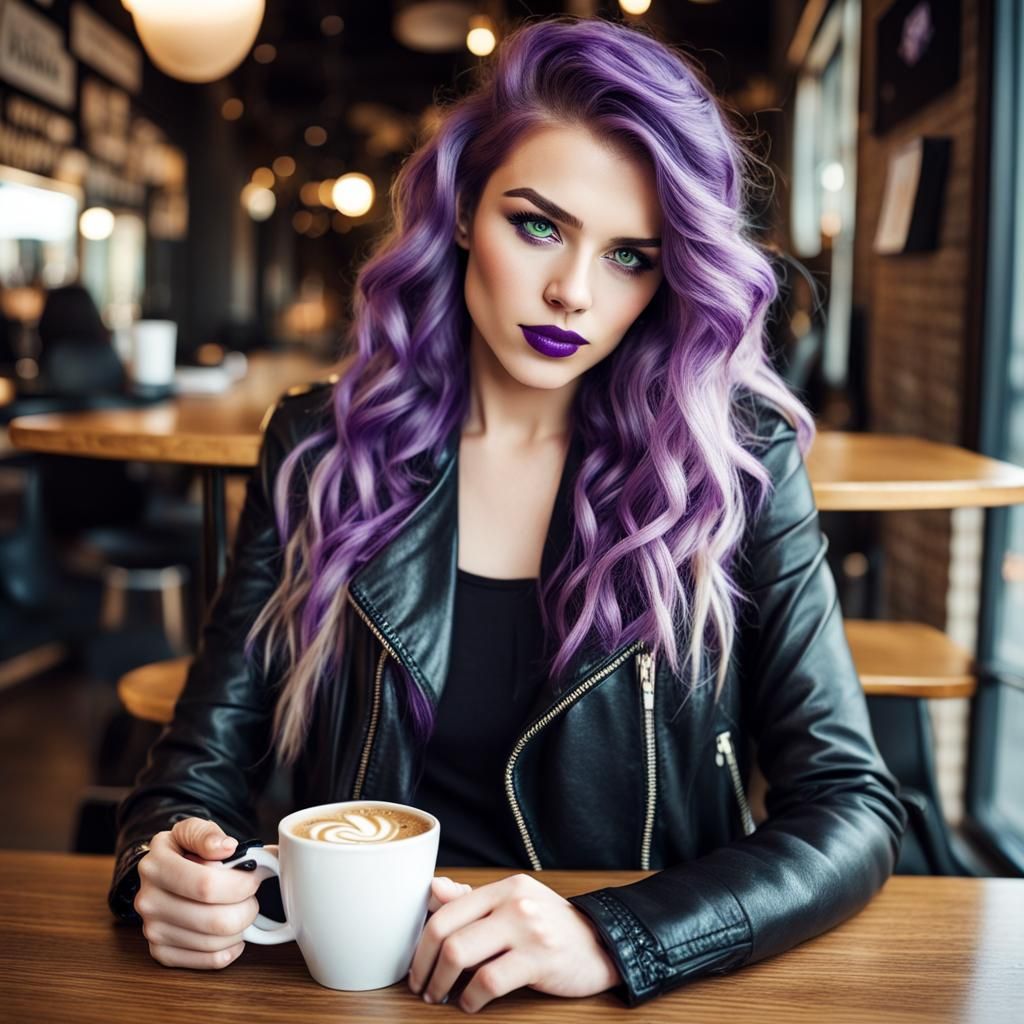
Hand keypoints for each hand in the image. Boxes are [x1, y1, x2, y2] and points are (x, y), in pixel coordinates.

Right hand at [134, 817, 261, 969]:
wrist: (166, 871)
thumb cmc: (186, 849)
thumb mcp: (193, 829)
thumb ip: (208, 834)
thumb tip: (227, 847)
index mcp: (155, 865)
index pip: (206, 885)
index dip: (240, 884)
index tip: (254, 876)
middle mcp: (148, 900)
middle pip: (213, 919)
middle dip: (247, 908)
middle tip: (252, 896)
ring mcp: (152, 929)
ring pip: (213, 942)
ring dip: (240, 928)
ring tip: (241, 910)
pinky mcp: (160, 951)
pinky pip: (206, 961)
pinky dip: (229, 950)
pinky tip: (233, 934)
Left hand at [408, 873, 621, 1012]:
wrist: (604, 943)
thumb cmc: (552, 926)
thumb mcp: (516, 903)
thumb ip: (474, 899)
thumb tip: (432, 889)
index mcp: (504, 887)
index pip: (444, 908)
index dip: (422, 942)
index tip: (417, 964)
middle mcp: (513, 903)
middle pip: (445, 932)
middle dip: (424, 966)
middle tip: (422, 986)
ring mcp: (527, 930)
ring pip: (460, 955)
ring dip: (441, 983)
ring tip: (440, 996)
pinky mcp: (539, 960)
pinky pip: (488, 982)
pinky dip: (470, 999)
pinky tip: (470, 1004)